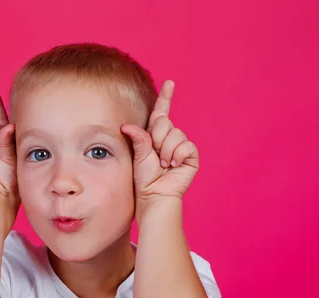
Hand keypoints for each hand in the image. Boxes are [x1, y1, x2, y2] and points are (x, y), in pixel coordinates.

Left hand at [121, 80, 199, 205]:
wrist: (154, 194)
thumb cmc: (144, 177)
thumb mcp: (138, 154)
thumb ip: (138, 138)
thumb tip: (127, 126)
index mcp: (156, 134)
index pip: (162, 112)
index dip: (166, 97)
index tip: (170, 82)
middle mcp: (170, 138)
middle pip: (165, 123)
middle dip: (157, 138)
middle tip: (155, 155)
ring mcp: (181, 146)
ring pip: (176, 134)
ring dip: (167, 150)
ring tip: (164, 164)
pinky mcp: (191, 156)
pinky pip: (186, 145)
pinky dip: (178, 155)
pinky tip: (174, 165)